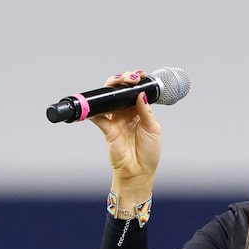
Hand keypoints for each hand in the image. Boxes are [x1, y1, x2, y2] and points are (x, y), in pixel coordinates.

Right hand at [89, 71, 161, 194]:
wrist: (138, 172)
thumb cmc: (148, 153)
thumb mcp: (153, 129)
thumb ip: (146, 111)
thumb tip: (140, 94)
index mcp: (139, 112)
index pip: (134, 92)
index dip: (135, 82)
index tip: (139, 76)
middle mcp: (126, 114)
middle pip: (120, 91)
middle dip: (123, 80)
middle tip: (130, 78)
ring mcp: (115, 121)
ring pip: (109, 99)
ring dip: (112, 88)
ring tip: (118, 82)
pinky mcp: (107, 130)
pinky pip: (98, 117)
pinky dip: (94, 110)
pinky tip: (96, 103)